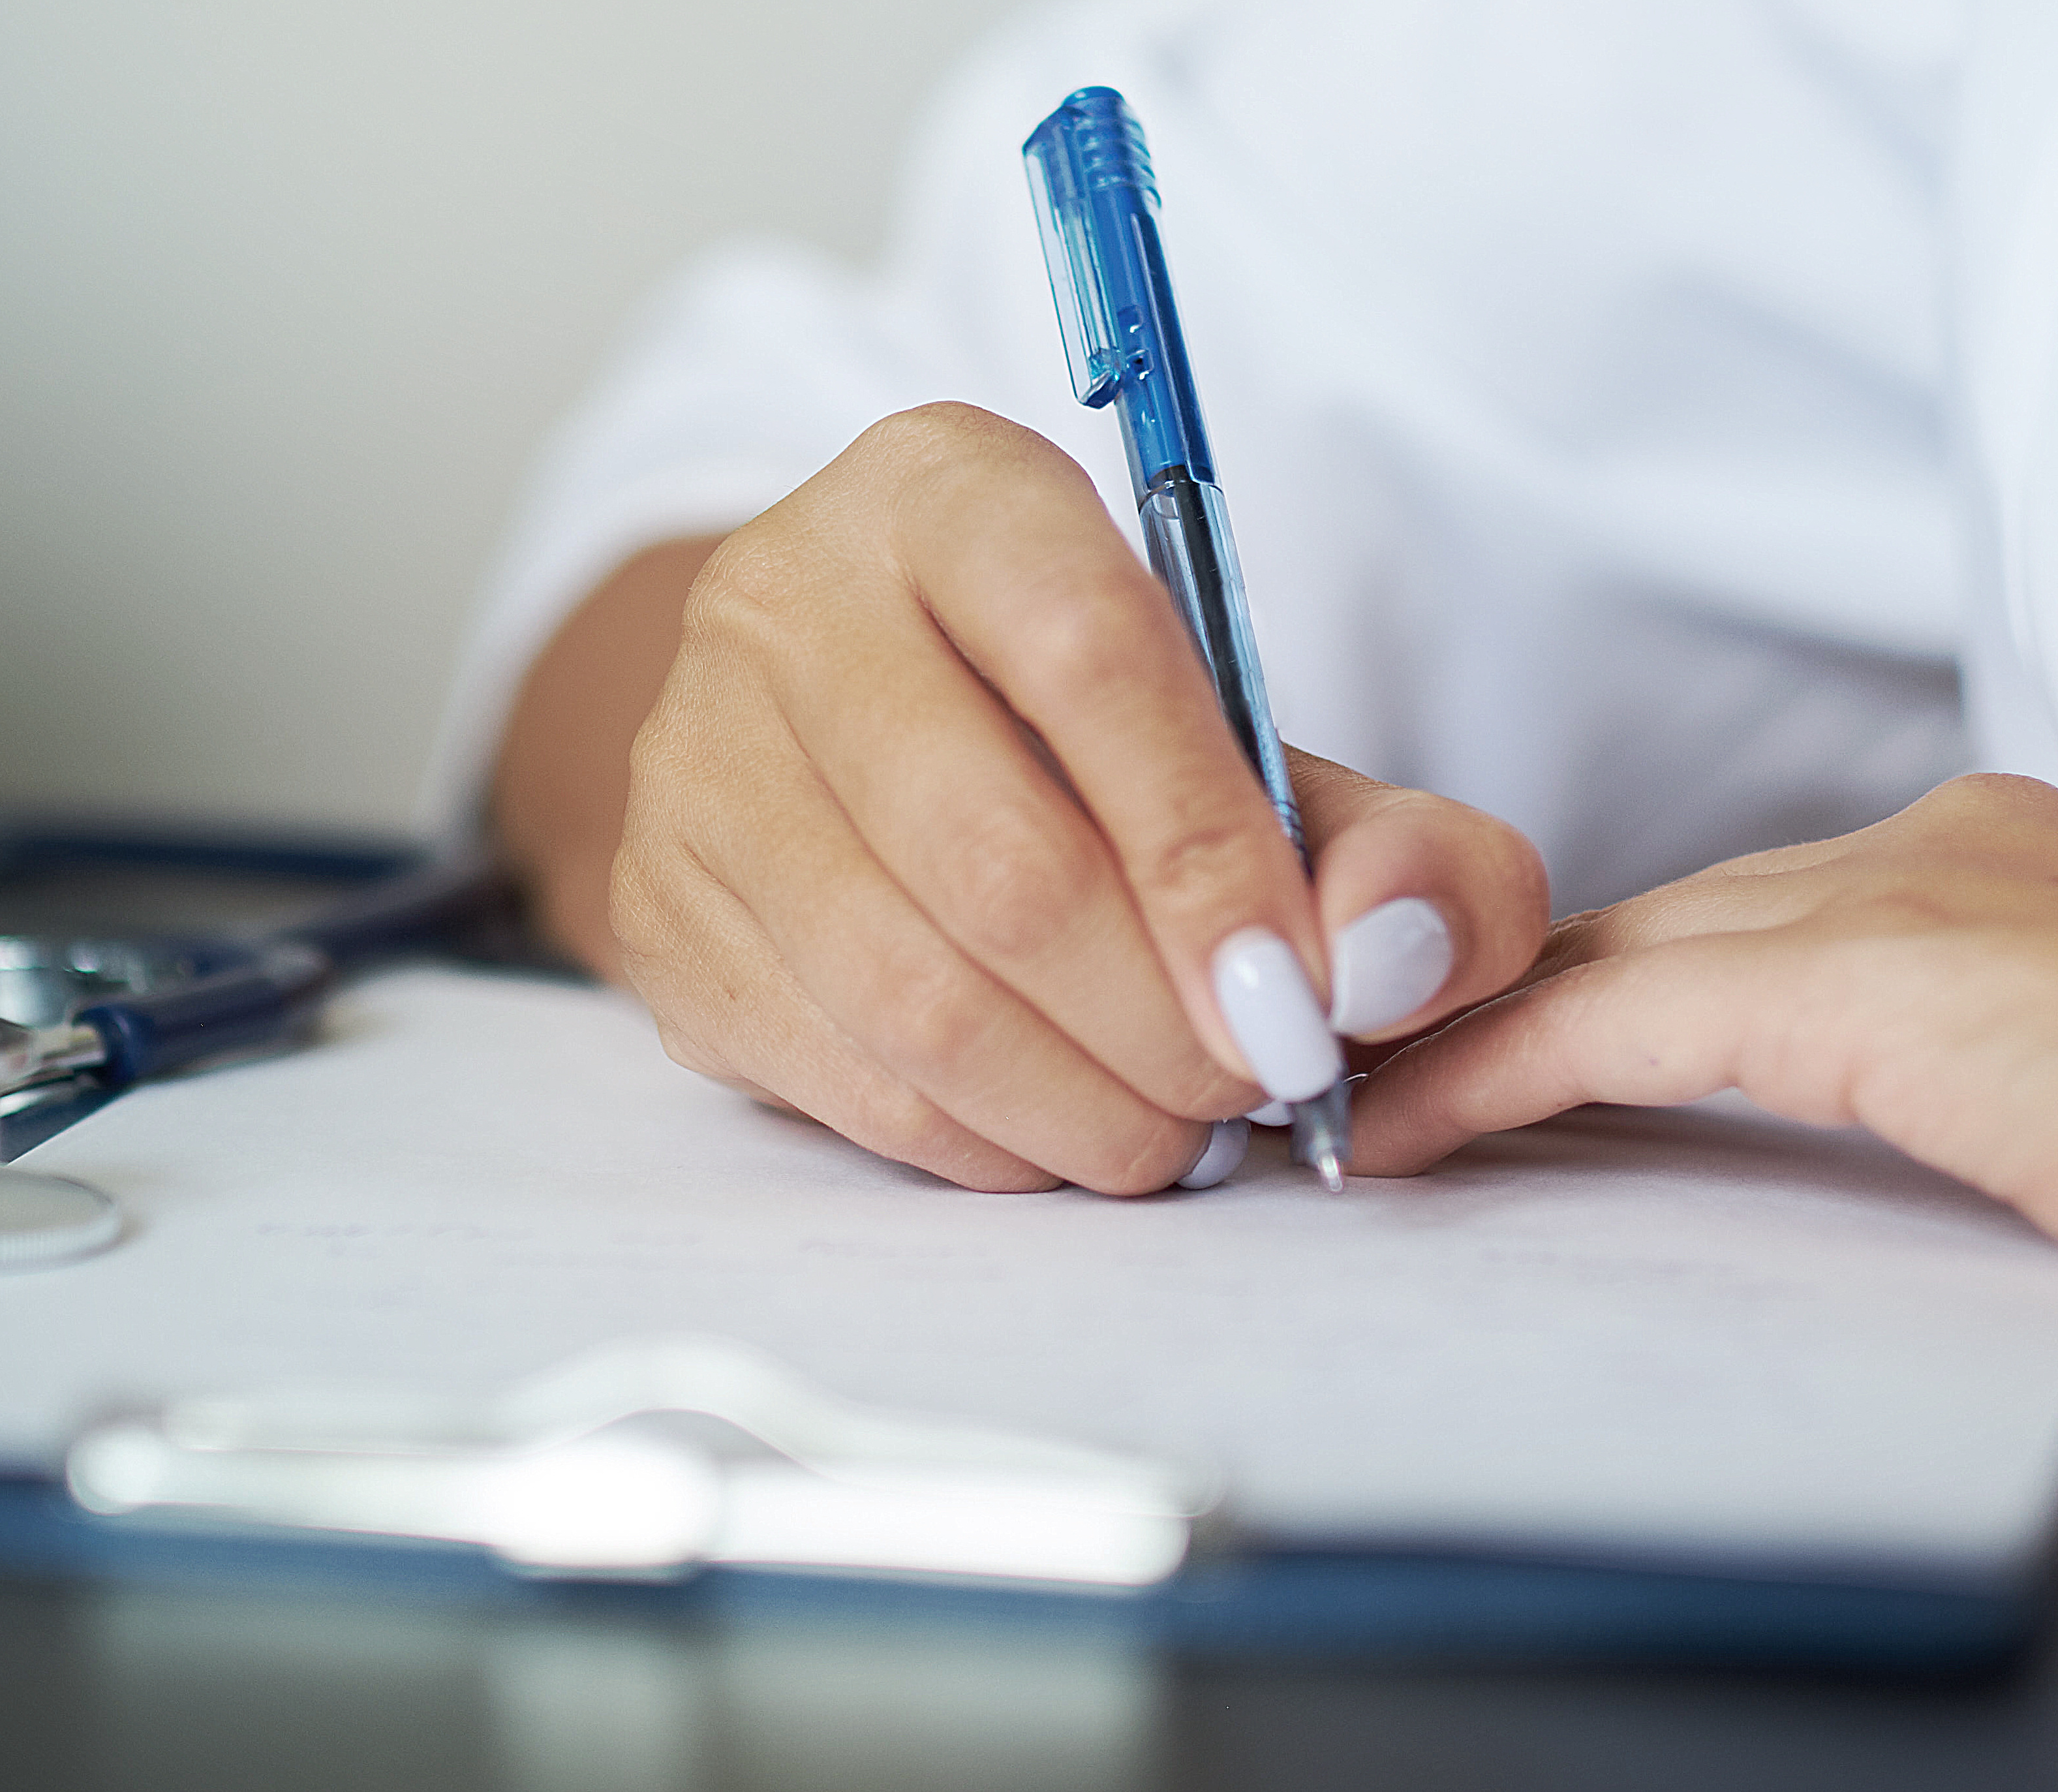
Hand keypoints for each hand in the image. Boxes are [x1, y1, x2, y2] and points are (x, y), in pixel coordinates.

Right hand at [604, 403, 1545, 1194]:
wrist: (846, 732)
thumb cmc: (1073, 735)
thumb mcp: (1248, 736)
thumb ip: (1392, 840)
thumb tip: (1401, 958)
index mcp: (945, 491)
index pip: (1087, 657)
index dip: (1211, 852)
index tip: (1302, 995)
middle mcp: (783, 599)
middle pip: (994, 857)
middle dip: (1158, 1018)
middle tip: (1255, 1083)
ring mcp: (694, 759)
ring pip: (909, 991)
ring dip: (1080, 1105)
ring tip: (1177, 1130)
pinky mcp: (656, 911)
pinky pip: (840, 1074)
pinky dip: (983, 1141)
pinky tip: (1061, 1130)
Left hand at [1353, 773, 2057, 1351]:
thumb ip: (1968, 1072)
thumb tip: (1880, 1124)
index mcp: (2005, 859)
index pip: (1742, 916)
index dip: (1595, 986)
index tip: (1483, 1046)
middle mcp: (1949, 845)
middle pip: (1662, 922)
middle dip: (1509, 996)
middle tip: (1373, 1066)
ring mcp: (1922, 896)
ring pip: (1622, 955)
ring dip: (1472, 1029)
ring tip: (1355, 1101)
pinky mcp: (1896, 980)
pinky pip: (1626, 1022)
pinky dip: (1499, 1071)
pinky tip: (1410, 1126)